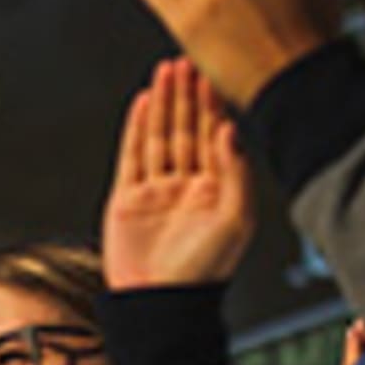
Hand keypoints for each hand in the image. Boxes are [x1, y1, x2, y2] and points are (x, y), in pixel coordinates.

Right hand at [102, 57, 255, 287]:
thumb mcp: (237, 220)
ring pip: (159, 137)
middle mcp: (187, 186)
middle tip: (184, 63)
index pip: (213, 137)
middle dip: (186, 96)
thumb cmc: (202, 272)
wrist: (160, 301)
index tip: (210, 75)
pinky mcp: (128, 199)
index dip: (211, 105)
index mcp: (217, 191)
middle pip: (185, 130)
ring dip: (163, 105)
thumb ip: (235, 172)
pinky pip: (132, 156)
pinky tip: (143, 106)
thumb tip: (229, 131)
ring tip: (164, 73)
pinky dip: (136, 129)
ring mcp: (156, 191)